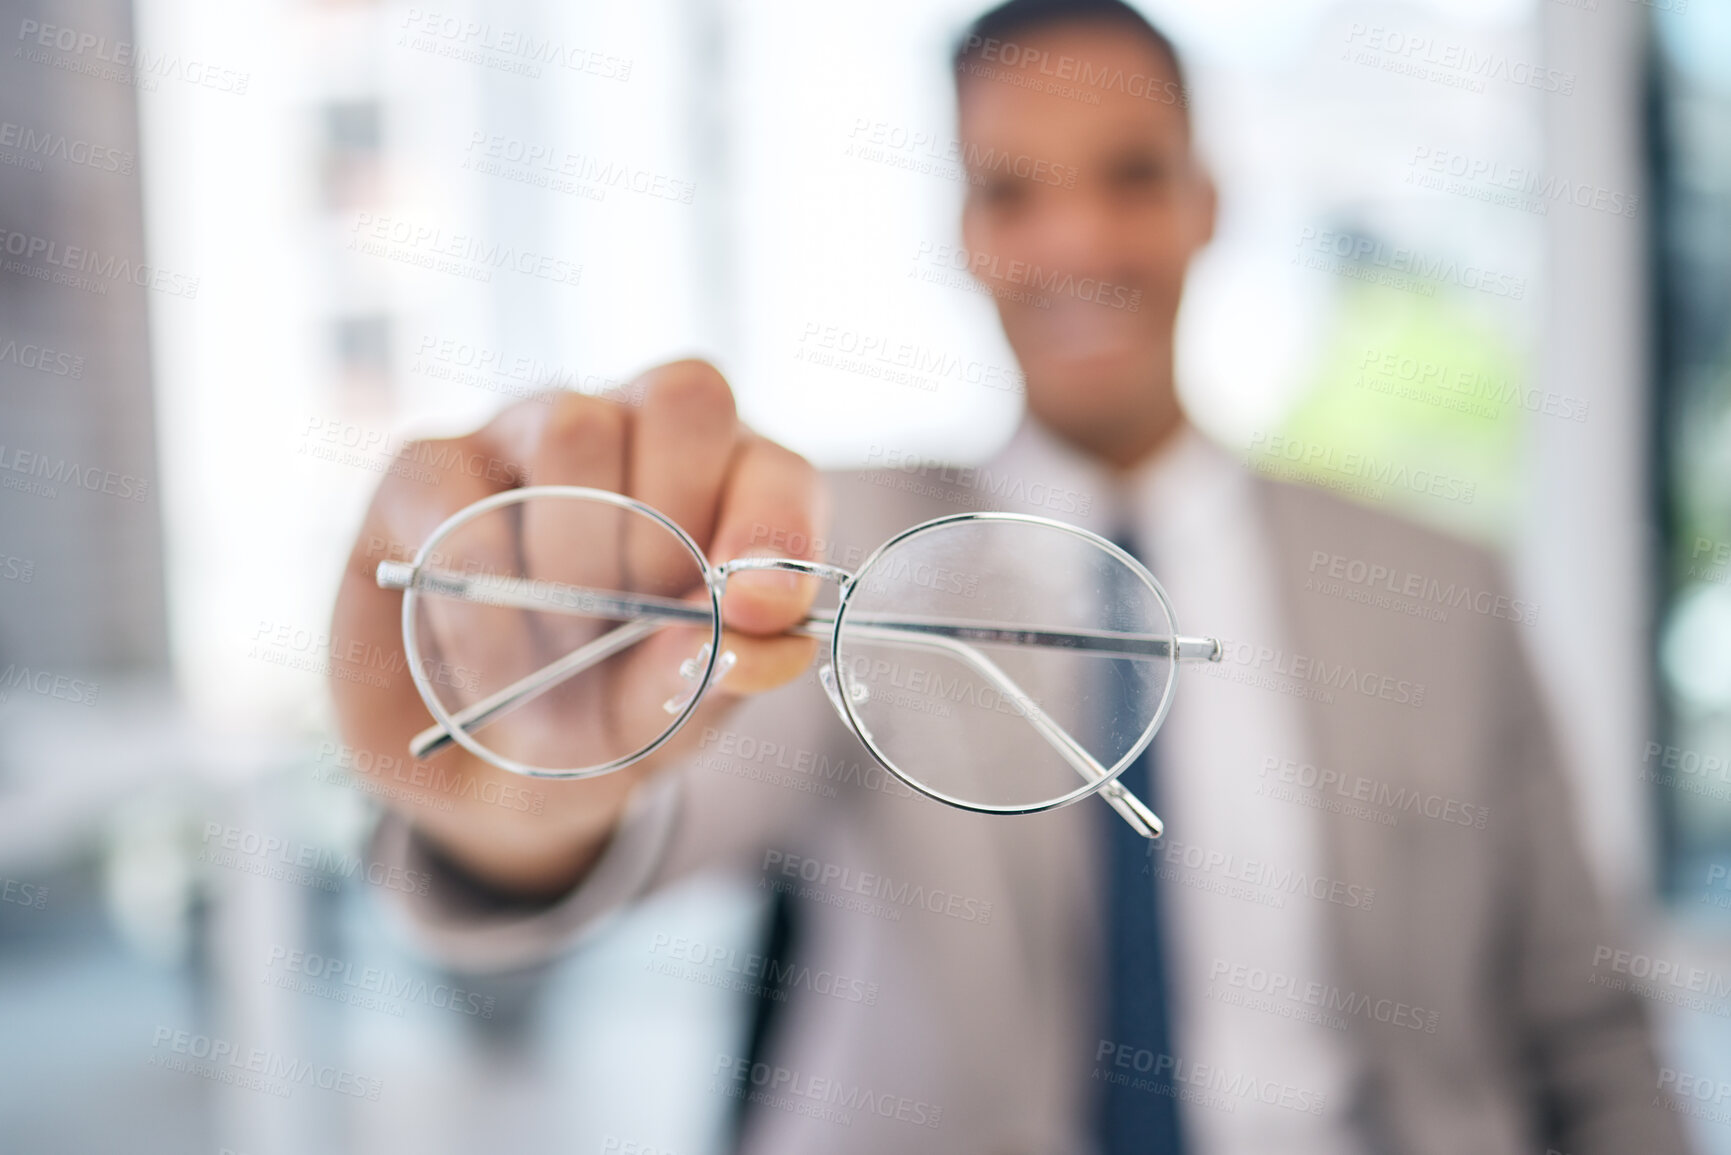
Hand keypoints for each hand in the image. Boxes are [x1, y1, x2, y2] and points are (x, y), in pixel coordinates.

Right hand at [330, 361, 823, 897]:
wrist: (473, 770)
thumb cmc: (601, 715)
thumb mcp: (673, 716)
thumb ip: (718, 672)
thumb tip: (742, 639)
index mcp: (723, 483)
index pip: (773, 463)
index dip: (771, 528)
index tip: (751, 612)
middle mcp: (633, 429)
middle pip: (685, 402)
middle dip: (666, 542)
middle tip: (628, 633)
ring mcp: (524, 432)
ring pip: (576, 431)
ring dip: (571, 574)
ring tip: (554, 660)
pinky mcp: (424, 467)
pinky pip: (460, 502)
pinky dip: (483, 606)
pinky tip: (489, 668)